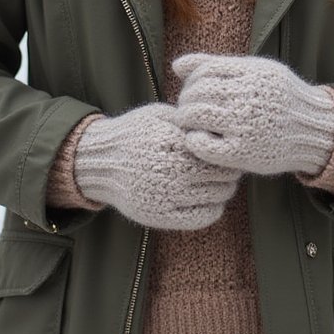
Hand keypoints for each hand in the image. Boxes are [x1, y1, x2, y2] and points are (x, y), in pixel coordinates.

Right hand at [74, 102, 239, 229]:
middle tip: (232, 167)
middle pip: (219, 174)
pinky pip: (200, 218)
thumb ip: (188, 121)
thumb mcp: (158, 115)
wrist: (101, 162)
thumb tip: (220, 128)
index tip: (228, 149)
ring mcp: (162, 196)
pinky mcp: (158, 216)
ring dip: (225, 189)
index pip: (213, 150)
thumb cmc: (134, 134)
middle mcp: (166, 171)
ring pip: (215, 196)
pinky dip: (214, 209)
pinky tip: (213, 200)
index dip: (226, 151)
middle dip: (229, 170)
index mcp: (168, 142)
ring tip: (223, 182)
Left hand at [172, 53, 333, 177]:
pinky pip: (205, 146)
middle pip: (198, 92)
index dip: (192, 79)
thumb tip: (176, 65)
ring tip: (189, 122)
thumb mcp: (256, 71)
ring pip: (197, 115)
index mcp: (253, 75)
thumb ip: (217, 65)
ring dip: (185, 118)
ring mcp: (246, 126)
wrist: (311, 129)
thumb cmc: (278, 97)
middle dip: (185, 99)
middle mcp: (249, 98)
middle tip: (186, 108)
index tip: (193, 89)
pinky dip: (194, 140)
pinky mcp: (244, 152)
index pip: (205, 71)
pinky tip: (196, 139)